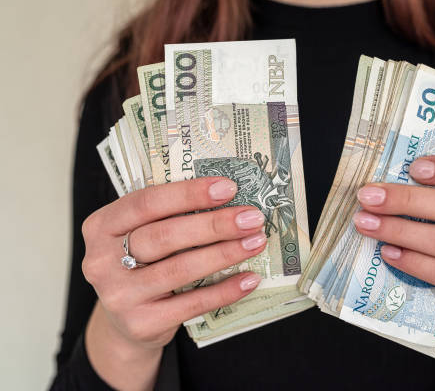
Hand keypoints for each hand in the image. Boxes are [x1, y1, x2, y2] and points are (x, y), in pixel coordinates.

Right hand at [81, 177, 265, 389]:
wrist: (126, 324)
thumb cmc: (143, 266)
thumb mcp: (141, 235)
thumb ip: (169, 216)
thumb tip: (227, 198)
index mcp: (101, 226)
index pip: (146, 202)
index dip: (189, 193)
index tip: (228, 188)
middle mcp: (102, 260)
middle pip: (165, 235)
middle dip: (214, 224)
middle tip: (251, 217)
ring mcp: (119, 295)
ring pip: (180, 268)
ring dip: (224, 253)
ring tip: (255, 242)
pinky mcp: (141, 323)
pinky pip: (192, 304)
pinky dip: (225, 290)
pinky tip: (249, 279)